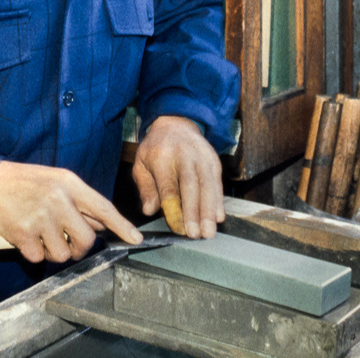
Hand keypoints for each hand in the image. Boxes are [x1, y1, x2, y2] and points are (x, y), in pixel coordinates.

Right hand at [0, 161, 141, 262]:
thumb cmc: (24, 181)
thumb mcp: (56, 180)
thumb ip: (78, 200)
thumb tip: (100, 223)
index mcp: (69, 184)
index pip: (103, 208)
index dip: (122, 226)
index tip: (135, 238)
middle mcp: (58, 201)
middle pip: (86, 240)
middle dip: (80, 248)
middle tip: (69, 243)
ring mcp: (41, 218)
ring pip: (62, 253)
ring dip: (54, 251)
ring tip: (42, 235)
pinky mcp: (23, 234)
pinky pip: (39, 257)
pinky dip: (34, 252)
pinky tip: (26, 237)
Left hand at [132, 115, 223, 238]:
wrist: (175, 123)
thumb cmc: (156, 149)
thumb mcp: (141, 164)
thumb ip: (145, 188)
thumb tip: (149, 210)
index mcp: (162, 156)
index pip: (169, 186)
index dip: (174, 209)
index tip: (178, 228)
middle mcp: (184, 155)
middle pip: (191, 186)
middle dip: (195, 212)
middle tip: (197, 235)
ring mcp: (201, 156)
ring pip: (207, 185)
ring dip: (209, 210)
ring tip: (209, 232)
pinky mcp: (213, 160)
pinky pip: (217, 182)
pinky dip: (219, 201)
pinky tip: (219, 217)